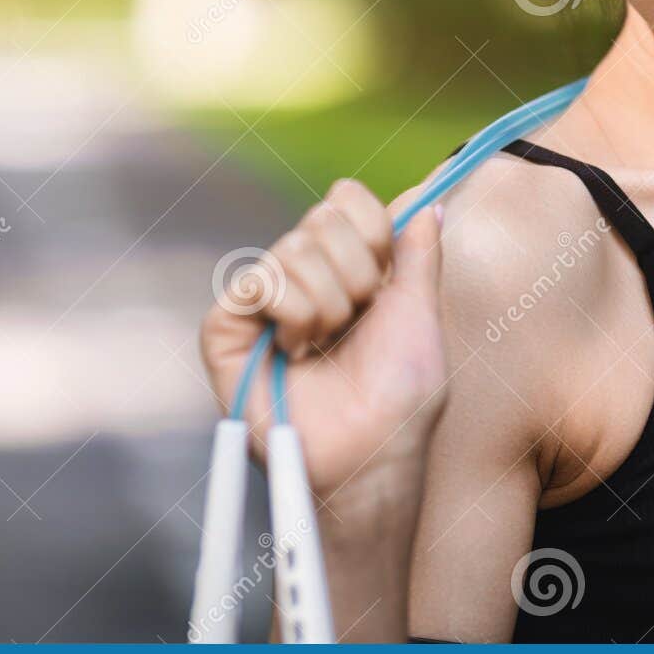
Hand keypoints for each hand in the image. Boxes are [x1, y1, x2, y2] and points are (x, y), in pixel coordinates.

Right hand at [199, 179, 447, 501]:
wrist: (371, 455)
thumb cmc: (400, 399)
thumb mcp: (421, 315)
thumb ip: (419, 254)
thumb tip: (426, 201)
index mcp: (346, 268)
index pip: (346, 199)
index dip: (373, 230)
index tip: (386, 279)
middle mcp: (301, 276)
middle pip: (322, 216)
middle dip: (358, 273)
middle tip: (355, 322)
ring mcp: (262, 301)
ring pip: (293, 250)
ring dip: (328, 305)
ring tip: (325, 347)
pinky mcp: (226, 328)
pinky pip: (258, 282)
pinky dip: (292, 316)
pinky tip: (294, 352)